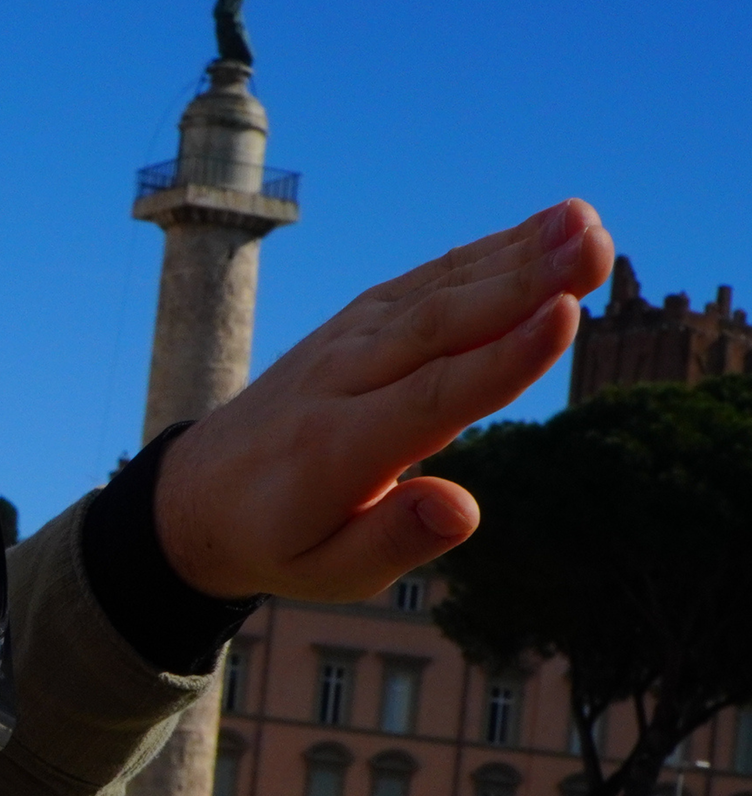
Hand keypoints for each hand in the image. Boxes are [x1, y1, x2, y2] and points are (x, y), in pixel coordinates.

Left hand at [156, 200, 614, 599]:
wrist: (196, 492)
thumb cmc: (275, 540)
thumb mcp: (325, 573)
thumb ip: (393, 542)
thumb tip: (463, 508)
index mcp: (336, 451)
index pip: (430, 399)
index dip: (502, 359)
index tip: (564, 317)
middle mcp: (340, 383)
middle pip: (438, 328)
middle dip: (521, 285)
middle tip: (598, 246)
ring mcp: (345, 345)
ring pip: (435, 294)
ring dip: (514, 255)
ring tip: (588, 222)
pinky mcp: (356, 324)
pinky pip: (425, 283)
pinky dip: (485, 254)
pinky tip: (548, 228)